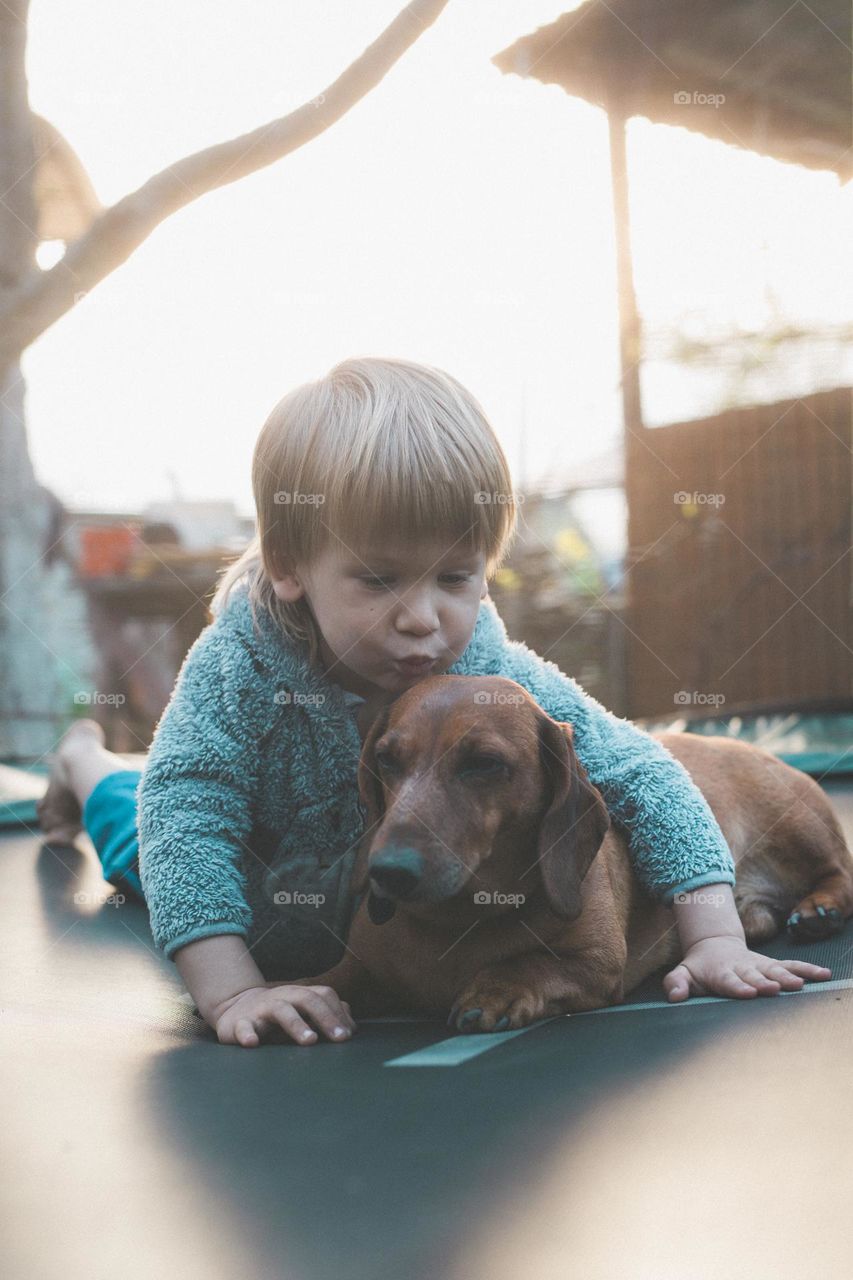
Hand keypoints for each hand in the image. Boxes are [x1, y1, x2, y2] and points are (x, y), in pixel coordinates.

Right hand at [209, 984, 356, 1047]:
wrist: (234, 1010)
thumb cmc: (277, 1015)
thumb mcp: (301, 1012)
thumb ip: (326, 1015)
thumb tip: (351, 1027)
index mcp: (298, 994)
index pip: (323, 995)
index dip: (337, 1012)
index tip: (348, 1035)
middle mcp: (282, 997)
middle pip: (306, 999)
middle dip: (325, 1017)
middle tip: (339, 1038)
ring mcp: (260, 1008)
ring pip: (280, 1010)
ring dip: (296, 1024)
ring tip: (310, 1041)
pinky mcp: (238, 1023)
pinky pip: (243, 1026)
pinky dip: (248, 1034)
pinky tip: (253, 1043)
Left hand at [663, 935, 831, 1001]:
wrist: (714, 946)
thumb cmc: (699, 968)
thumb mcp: (683, 973)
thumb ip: (676, 984)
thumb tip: (674, 997)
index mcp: (721, 973)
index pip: (730, 982)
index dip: (738, 987)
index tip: (749, 993)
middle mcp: (743, 968)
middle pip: (755, 976)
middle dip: (765, 982)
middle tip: (776, 989)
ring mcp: (759, 966)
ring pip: (775, 969)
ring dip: (788, 976)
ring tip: (800, 984)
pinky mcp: (772, 965)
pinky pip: (791, 965)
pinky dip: (807, 969)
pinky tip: (824, 974)